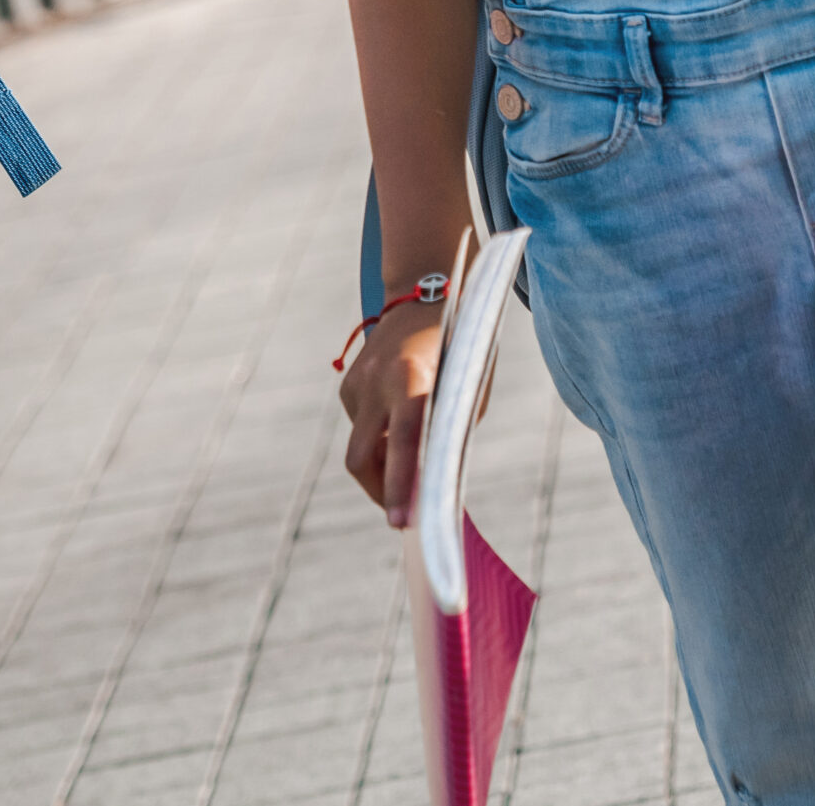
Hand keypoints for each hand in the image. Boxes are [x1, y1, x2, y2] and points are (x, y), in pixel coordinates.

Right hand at [338, 301, 446, 526]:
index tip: (402, 523)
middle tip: (401, 515)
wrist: (424, 291)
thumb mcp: (466, 384)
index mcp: (412, 376)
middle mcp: (376, 380)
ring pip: (360, 446)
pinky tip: (399, 424)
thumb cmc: (460, 344)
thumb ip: (450, 430)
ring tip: (408, 465)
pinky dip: (378, 439)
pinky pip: (360, 426)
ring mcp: (356, 382)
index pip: (402, 443)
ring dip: (382, 466)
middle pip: (362, 458)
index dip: (400, 486)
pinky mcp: (348, 384)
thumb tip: (437, 486)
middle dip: (380, 492)